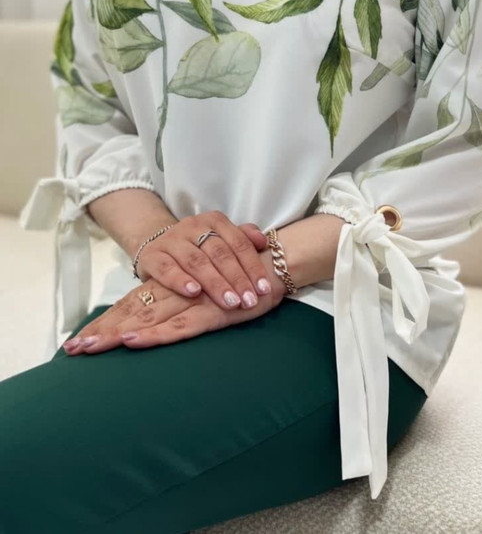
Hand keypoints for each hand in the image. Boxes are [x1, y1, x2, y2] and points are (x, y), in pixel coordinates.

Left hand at [63, 250, 287, 355]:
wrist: (276, 263)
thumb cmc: (244, 278)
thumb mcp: (215, 289)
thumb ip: (194, 298)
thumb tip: (180, 311)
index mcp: (174, 287)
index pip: (134, 305)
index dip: (107, 321)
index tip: (78, 342)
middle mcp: (177, 292)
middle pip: (132, 313)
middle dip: (102, 331)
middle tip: (72, 350)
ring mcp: (192, 302)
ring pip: (147, 320)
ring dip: (116, 334)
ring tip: (89, 349)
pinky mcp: (210, 313)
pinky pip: (178, 328)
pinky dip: (154, 336)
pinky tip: (131, 342)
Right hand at [135, 213, 273, 311]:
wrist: (158, 245)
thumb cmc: (199, 248)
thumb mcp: (222, 240)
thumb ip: (243, 239)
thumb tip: (263, 242)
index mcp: (215, 221)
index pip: (239, 243)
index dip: (253, 266)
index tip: (264, 289)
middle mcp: (193, 226)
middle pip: (219, 253)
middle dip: (237, 279)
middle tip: (249, 301)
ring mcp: (171, 239)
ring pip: (196, 261)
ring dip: (215, 283)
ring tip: (229, 302)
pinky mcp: (152, 255)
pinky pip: (167, 268)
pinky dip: (181, 280)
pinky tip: (194, 293)